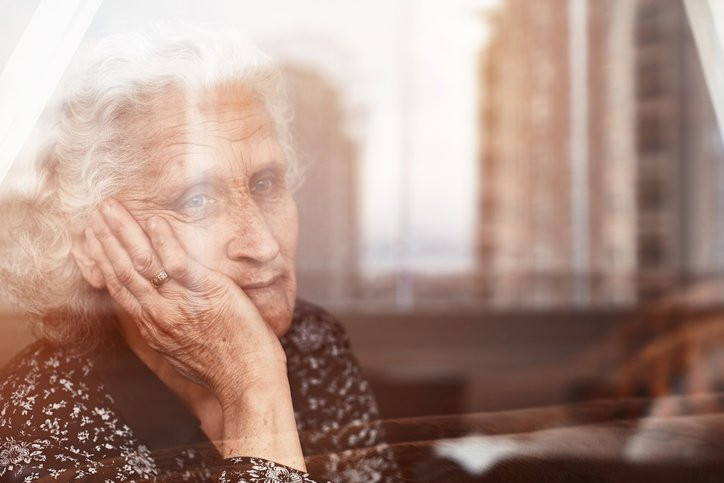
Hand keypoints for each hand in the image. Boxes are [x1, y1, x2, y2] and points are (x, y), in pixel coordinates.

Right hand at [84, 197, 285, 405]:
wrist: (247, 384)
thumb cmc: (222, 370)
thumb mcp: (180, 351)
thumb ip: (165, 328)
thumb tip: (157, 314)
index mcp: (152, 327)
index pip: (118, 287)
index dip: (103, 260)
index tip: (93, 239)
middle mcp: (158, 315)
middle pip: (124, 270)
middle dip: (107, 239)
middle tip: (96, 212)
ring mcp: (180, 305)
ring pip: (144, 263)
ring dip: (126, 232)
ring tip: (112, 209)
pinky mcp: (208, 295)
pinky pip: (180, 265)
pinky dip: (166, 242)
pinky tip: (154, 222)